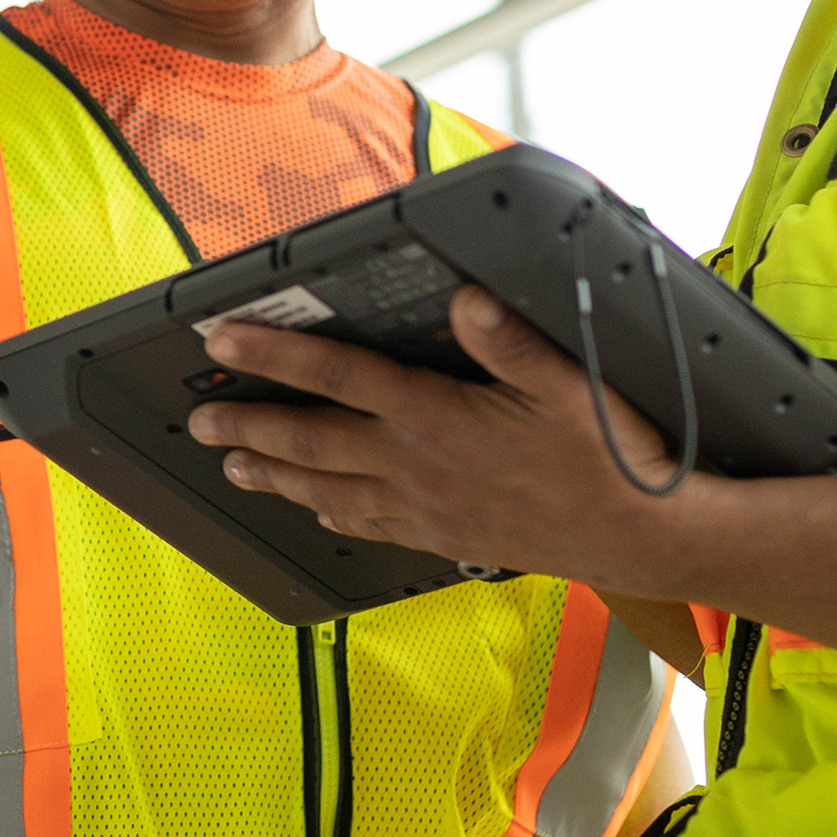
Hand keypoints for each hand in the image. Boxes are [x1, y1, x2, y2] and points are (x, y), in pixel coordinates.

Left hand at [189, 288, 724, 597]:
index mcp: (437, 417)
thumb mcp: (568, 382)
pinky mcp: (443, 537)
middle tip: (199, 420)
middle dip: (248, 426)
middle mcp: (418, 465)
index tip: (222, 340)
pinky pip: (367, 524)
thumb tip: (464, 299)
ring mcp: (426, 507)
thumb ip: (509, 339)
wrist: (637, 537)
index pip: (337, 375)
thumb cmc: (607, 459)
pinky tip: (316, 509)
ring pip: (328, 488)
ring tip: (232, 467)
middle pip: (311, 440)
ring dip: (273, 475)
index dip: (273, 353)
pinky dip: (329, 513)